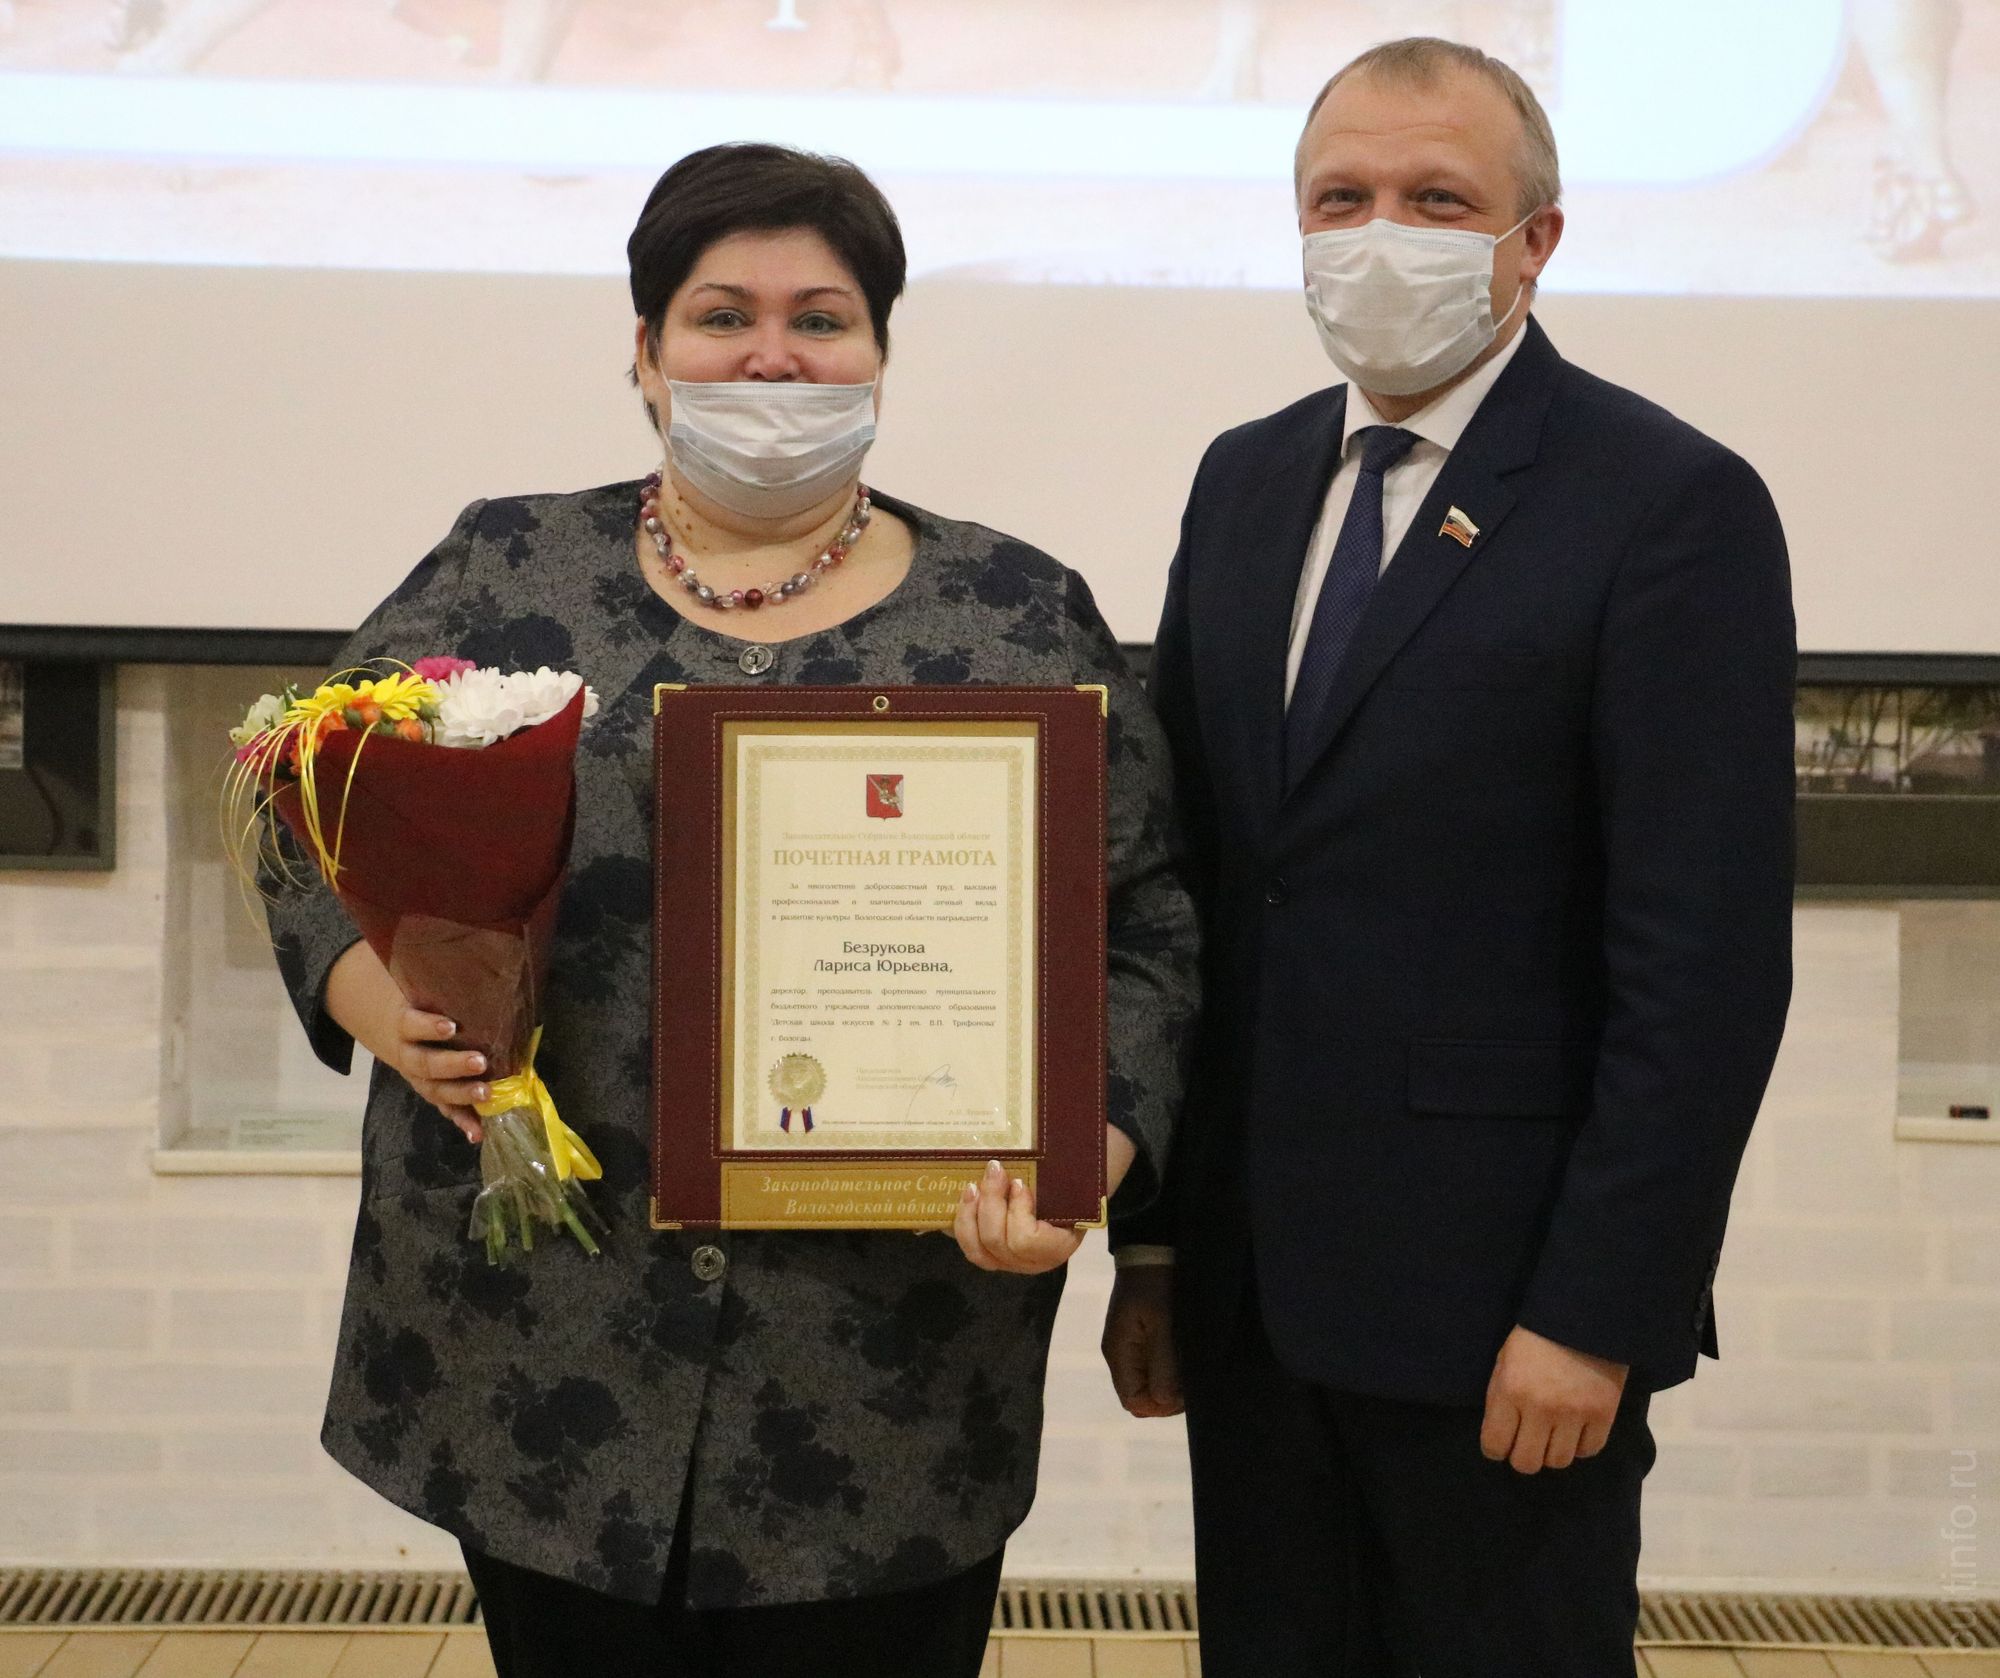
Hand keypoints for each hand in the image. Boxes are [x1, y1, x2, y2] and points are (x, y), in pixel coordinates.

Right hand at [324, 942, 488, 1142]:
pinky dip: (460, 1121)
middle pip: (425, 1063)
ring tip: (487, 1095)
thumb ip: (431, 965)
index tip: (450, 1024)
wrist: (384, 1018)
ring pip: (435, 1089)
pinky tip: (477, 1133)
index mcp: (402, 1021)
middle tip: (481, 1061)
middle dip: (452, 1065)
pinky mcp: (430, 1089)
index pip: (411, 1024)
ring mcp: (417, 1075)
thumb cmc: (412, 992)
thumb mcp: (412, 977)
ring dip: (460, 1096)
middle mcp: (407, 1052)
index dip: (428, 1026)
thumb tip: (466, 929)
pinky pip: (444, 1108)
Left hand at [949, 1126, 1136, 1274]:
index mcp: (1061, 1243)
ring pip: (979, 1250)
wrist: (1075, 1190)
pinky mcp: (992, 1255)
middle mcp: (1035, 1261)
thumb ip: (1066, 1162)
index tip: (1021, 1183)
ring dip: (971, 1214)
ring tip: (974, 1185)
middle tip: (995, 1170)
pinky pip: (970, 1248)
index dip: (1018, 1212)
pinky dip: (963, 1222)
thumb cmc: (1076, 1178)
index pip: (1029, 1240)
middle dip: (991, 1203)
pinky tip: (966, 1197)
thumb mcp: (1078, 1170)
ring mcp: (1010, 1263)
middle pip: (999, 1243)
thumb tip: (1053, 1122)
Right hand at [1102, 1265, 1182, 1416]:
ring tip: (1191, 1368)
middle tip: (1193, 1381)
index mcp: (1119, 1354)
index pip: (1133, 1400)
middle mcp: (1120, 1355)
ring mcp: (1129, 1345)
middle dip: (1166, 1396)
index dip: (1159, 1406)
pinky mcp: (1139, 1335)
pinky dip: (1168, 1367)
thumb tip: (1164, 1402)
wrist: (1151, 1250)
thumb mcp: (1162, 1325)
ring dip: (1169, 1381)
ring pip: (1147, 1381)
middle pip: (1139, 1395)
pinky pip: (1151, 1364)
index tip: (1185, 1393)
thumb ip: (1163, 1364)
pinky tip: (1184, 1357)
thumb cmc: (1156, 1287)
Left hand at [1480, 1325, 1627, 1473]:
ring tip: (1554, 1434)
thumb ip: (1501, 1399)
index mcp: (1510, 1391)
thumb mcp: (1505, 1361)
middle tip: (1528, 1443)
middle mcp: (1540, 1409)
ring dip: (1553, 1451)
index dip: (1496, 1448)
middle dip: (1523, 1455)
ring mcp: (1574, 1414)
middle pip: (1526, 1463)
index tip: (1501, 1443)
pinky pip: (1589, 1451)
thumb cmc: (1534, 1336)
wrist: (1583, 1315)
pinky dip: (1581, 1445)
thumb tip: (1499, 1438)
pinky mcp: (1603, 1415)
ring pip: (1558, 1461)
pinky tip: (1577, 1430)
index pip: (1495, 1446)